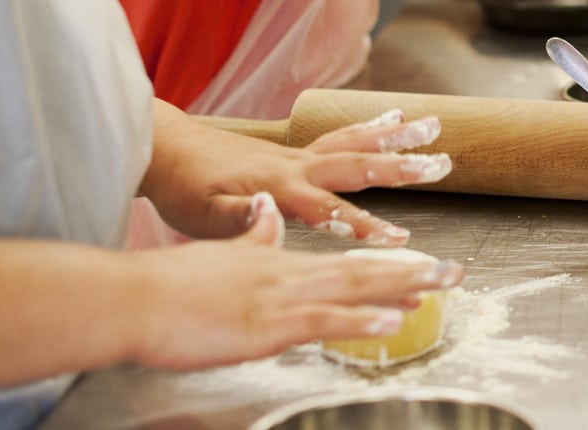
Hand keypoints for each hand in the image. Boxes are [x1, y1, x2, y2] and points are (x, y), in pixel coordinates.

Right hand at [125, 192, 462, 368]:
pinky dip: (357, 319)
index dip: (384, 261)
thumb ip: (251, 236)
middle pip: (360, 268)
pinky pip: (321, 320)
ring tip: (440, 287)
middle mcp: (286, 272)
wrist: (132, 296)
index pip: (341, 259)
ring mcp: (278, 296)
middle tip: (455, 272)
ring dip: (399, 287)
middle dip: (410, 270)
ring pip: (350, 287)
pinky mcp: (265, 322)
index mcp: (276, 260)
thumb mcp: (219, 252)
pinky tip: (390, 321)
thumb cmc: (169, 284)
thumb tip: (267, 214)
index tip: (421, 262)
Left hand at [141, 102, 451, 245]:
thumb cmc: (183, 189)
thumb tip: (267, 214)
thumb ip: (238, 217)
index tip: (397, 238)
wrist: (166, 151)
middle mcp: (294, 167)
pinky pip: (340, 137)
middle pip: (356, 165)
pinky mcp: (294, 153)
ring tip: (432, 127)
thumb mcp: (202, 214)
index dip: (363, 226)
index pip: (328, 210)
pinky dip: (369, 128)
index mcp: (278, 188)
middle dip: (400, 167)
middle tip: (440, 164)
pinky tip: (393, 121)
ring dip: (395, 138)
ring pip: (354, 144)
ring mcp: (297, 157)